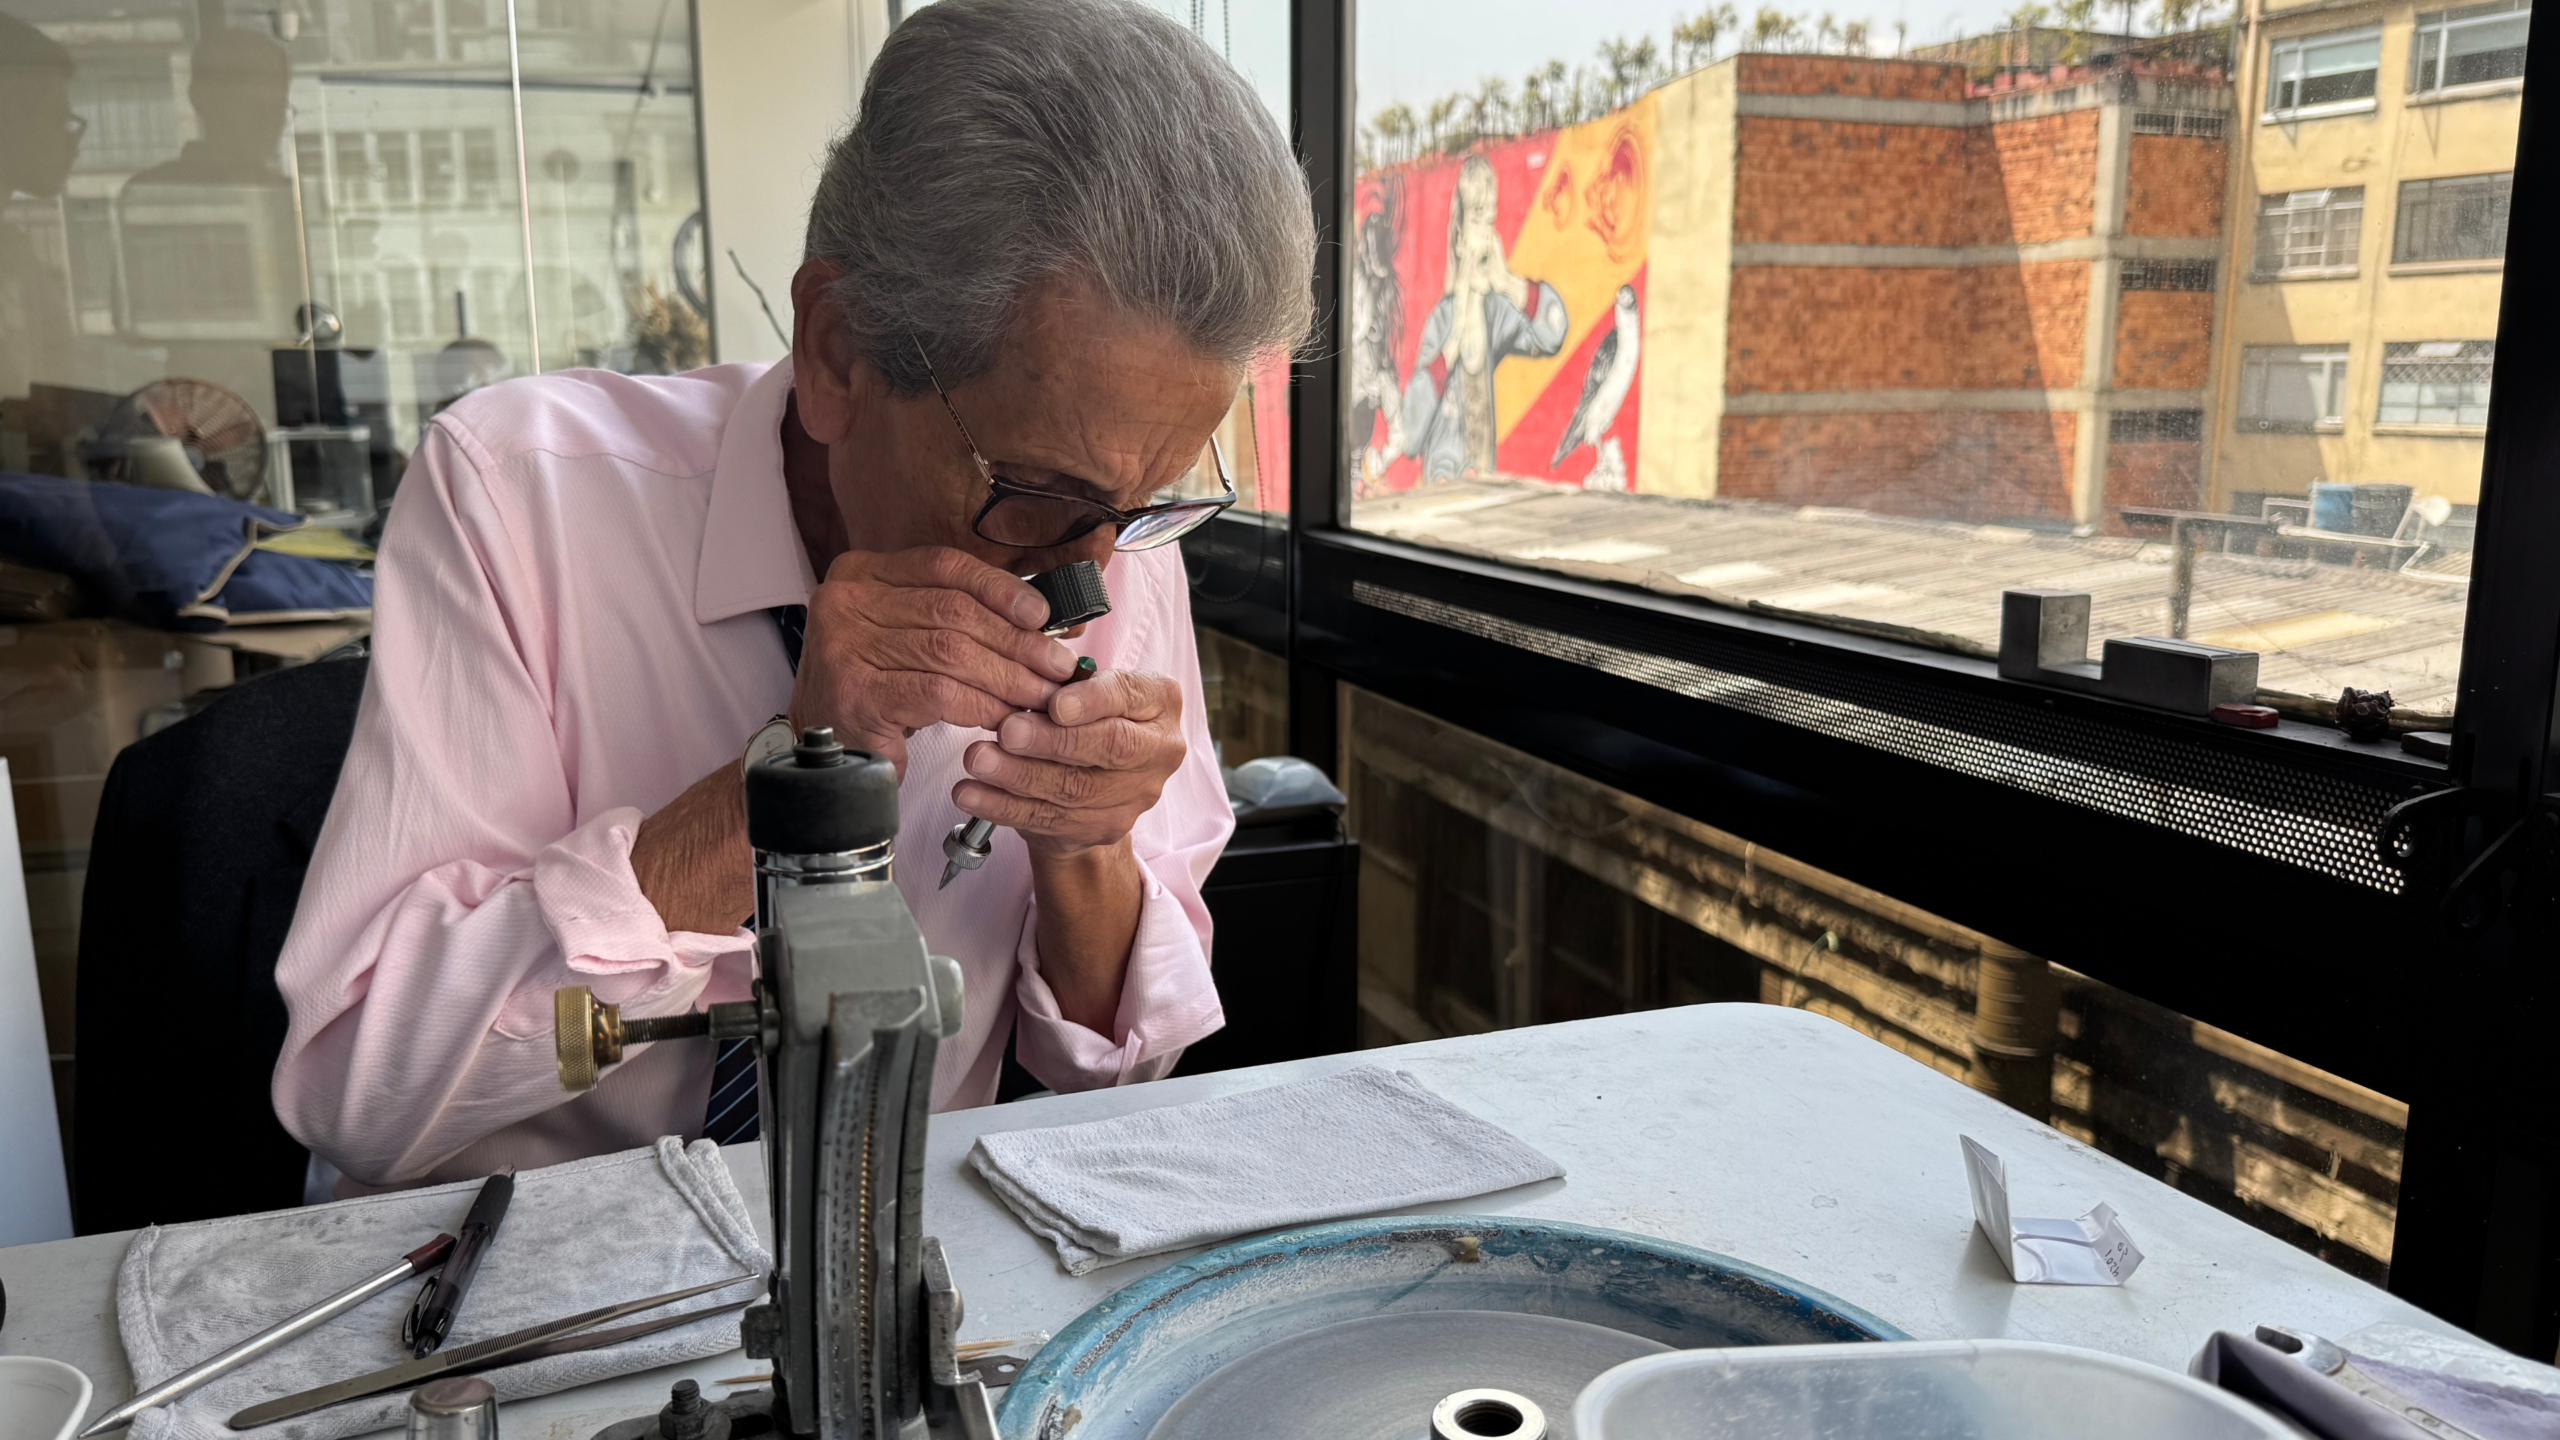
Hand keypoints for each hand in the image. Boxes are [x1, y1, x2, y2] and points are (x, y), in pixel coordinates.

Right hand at [791, 547, 1080, 773]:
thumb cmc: (877, 689)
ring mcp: (844, 646)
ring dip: (1007, 677)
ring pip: (950, 652)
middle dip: (1015, 641)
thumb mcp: (908, 635)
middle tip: (1057, 667)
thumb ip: (957, 616)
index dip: (1000, 588)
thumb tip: (1040, 619)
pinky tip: (1004, 717)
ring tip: (1041, 695)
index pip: (944, 565)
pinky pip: (938, 693)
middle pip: (952, 611)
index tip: (1042, 615)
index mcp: (862, 572)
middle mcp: (845, 601)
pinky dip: (981, 705)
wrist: (820, 752)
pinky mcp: (854, 693)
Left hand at [954, 669, 1185, 856]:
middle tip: (1007, 731)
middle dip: (1053, 740)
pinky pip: (1049, 818)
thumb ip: (1064, 682)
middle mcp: (1159, 750)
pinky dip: (1004, 806)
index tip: (1055, 704)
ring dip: (1019, 774)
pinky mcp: (1104, 828)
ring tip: (978, 760)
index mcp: (1160, 701)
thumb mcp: (1084, 687)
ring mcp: (1136, 795)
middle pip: (1109, 746)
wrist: (1093, 784)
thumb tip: (1020, 679)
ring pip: (1075, 788)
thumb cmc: (1087, 717)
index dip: (1093, 701)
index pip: (1129, 696)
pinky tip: (973, 794)